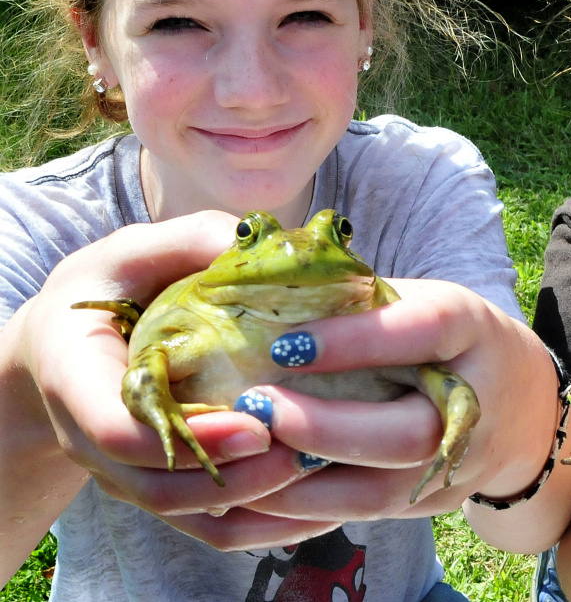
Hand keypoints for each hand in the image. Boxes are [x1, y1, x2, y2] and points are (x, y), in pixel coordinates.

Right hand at [3, 211, 322, 574]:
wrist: (64, 345)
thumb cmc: (103, 289)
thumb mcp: (133, 251)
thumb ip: (189, 240)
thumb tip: (255, 235)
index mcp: (74, 377)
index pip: (120, 430)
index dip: (192, 437)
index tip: (259, 422)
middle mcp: (91, 438)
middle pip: (160, 486)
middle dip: (238, 477)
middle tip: (307, 450)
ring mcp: (124, 472)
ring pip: (186, 513)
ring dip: (254, 502)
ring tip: (318, 469)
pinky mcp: (158, 485)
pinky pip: (204, 522)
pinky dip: (258, 519)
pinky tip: (313, 500)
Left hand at [168, 278, 570, 552]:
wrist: (520, 404)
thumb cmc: (453, 338)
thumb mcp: (424, 300)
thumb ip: (362, 302)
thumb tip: (268, 297)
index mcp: (470, 331)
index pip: (422, 333)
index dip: (355, 340)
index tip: (284, 343)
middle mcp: (472, 405)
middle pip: (406, 433)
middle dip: (324, 427)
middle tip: (256, 408)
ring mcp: (455, 466)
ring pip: (380, 492)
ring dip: (302, 484)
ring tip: (241, 461)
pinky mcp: (430, 505)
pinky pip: (361, 517)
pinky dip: (303, 513)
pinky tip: (252, 498)